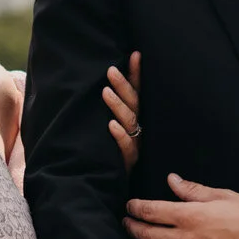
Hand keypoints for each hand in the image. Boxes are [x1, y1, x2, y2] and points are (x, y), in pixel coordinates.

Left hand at [101, 53, 141, 172]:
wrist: (111, 184)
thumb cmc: (110, 151)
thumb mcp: (112, 126)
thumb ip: (112, 106)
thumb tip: (100, 79)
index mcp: (136, 117)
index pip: (138, 91)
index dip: (136, 74)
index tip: (135, 54)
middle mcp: (139, 128)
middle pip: (134, 103)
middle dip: (124, 86)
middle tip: (110, 70)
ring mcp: (136, 144)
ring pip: (130, 122)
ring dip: (117, 106)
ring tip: (105, 92)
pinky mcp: (129, 160)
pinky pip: (126, 147)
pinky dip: (119, 135)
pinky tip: (111, 125)